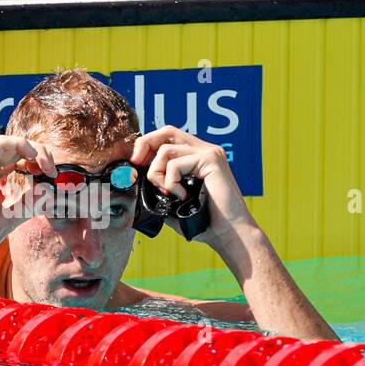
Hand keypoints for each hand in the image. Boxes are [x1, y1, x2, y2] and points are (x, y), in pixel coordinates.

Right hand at [0, 135, 56, 257]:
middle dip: (41, 154)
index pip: (19, 161)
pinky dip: (23, 146)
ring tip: (46, 166)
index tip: (51, 178)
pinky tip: (35, 159)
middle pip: (18, 149)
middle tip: (52, 171)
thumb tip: (49, 189)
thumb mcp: (14, 215)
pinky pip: (3, 143)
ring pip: (13, 143)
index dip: (38, 164)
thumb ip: (30, 202)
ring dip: (35, 150)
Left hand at [130, 125, 256, 249]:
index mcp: (197, 157)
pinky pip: (175, 164)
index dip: (146, 145)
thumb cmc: (204, 222)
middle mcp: (204, 150)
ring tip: (169, 193)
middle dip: (145, 145)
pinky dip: (171, 183)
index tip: (136, 164)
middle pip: (166, 131)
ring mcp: (209, 152)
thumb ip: (159, 187)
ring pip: (165, 150)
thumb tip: (135, 179)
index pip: (167, 137)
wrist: (228, 234)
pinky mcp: (211, 159)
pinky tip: (183, 196)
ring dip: (157, 174)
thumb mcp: (174, 202)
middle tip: (137, 165)